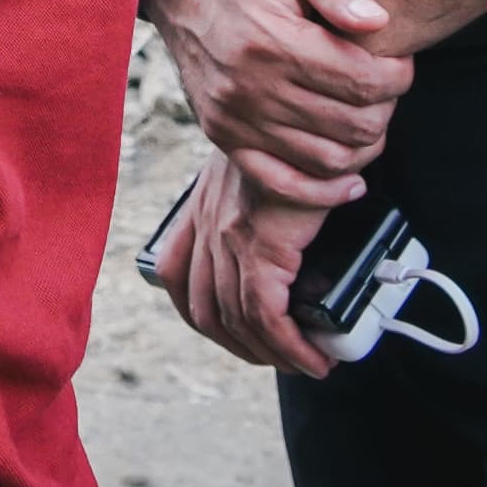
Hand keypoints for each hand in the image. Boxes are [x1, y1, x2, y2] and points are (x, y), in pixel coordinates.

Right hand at [144, 0, 409, 200]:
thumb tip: (376, 22)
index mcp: (270, 38)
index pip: (361, 81)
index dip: (397, 76)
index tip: (399, 61)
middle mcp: (249, 85)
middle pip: (351, 125)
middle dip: (385, 108)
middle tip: (384, 86)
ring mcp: (233, 116)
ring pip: (327, 158)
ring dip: (364, 145)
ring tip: (367, 115)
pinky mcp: (223, 135)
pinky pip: (282, 183)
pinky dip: (323, 190)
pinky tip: (351, 179)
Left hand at [165, 151, 339, 378]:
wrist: (312, 123)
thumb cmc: (299, 145)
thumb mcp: (264, 170)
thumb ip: (260, 200)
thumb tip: (290, 241)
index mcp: (203, 204)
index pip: (173, 273)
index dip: (201, 313)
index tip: (236, 333)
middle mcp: (207, 222)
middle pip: (204, 309)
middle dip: (241, 345)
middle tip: (281, 357)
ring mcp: (230, 235)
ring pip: (236, 319)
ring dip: (271, 353)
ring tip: (306, 362)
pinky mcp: (262, 244)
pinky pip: (266, 314)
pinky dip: (289, 345)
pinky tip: (312, 356)